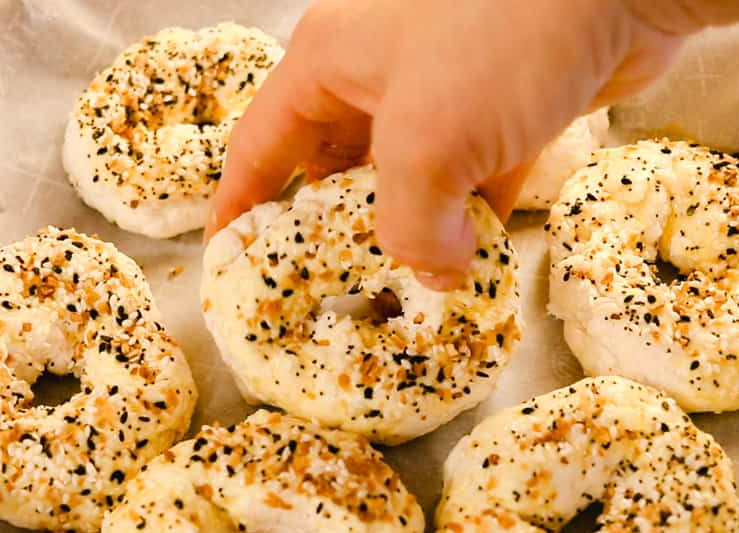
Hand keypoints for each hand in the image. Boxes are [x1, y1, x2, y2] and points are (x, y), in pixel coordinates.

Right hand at [207, 0, 683, 288]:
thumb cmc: (499, 36)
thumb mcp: (426, 143)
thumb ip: (408, 226)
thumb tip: (432, 274)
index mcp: (330, 61)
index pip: (264, 144)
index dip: (242, 205)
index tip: (231, 257)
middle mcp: (379, 69)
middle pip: (335, 163)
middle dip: (334, 228)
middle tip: (330, 289)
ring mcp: (446, 85)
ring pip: (410, 174)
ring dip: (411, 229)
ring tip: (404, 290)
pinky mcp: (508, 104)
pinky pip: (473, 174)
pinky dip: (470, 217)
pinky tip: (473, 265)